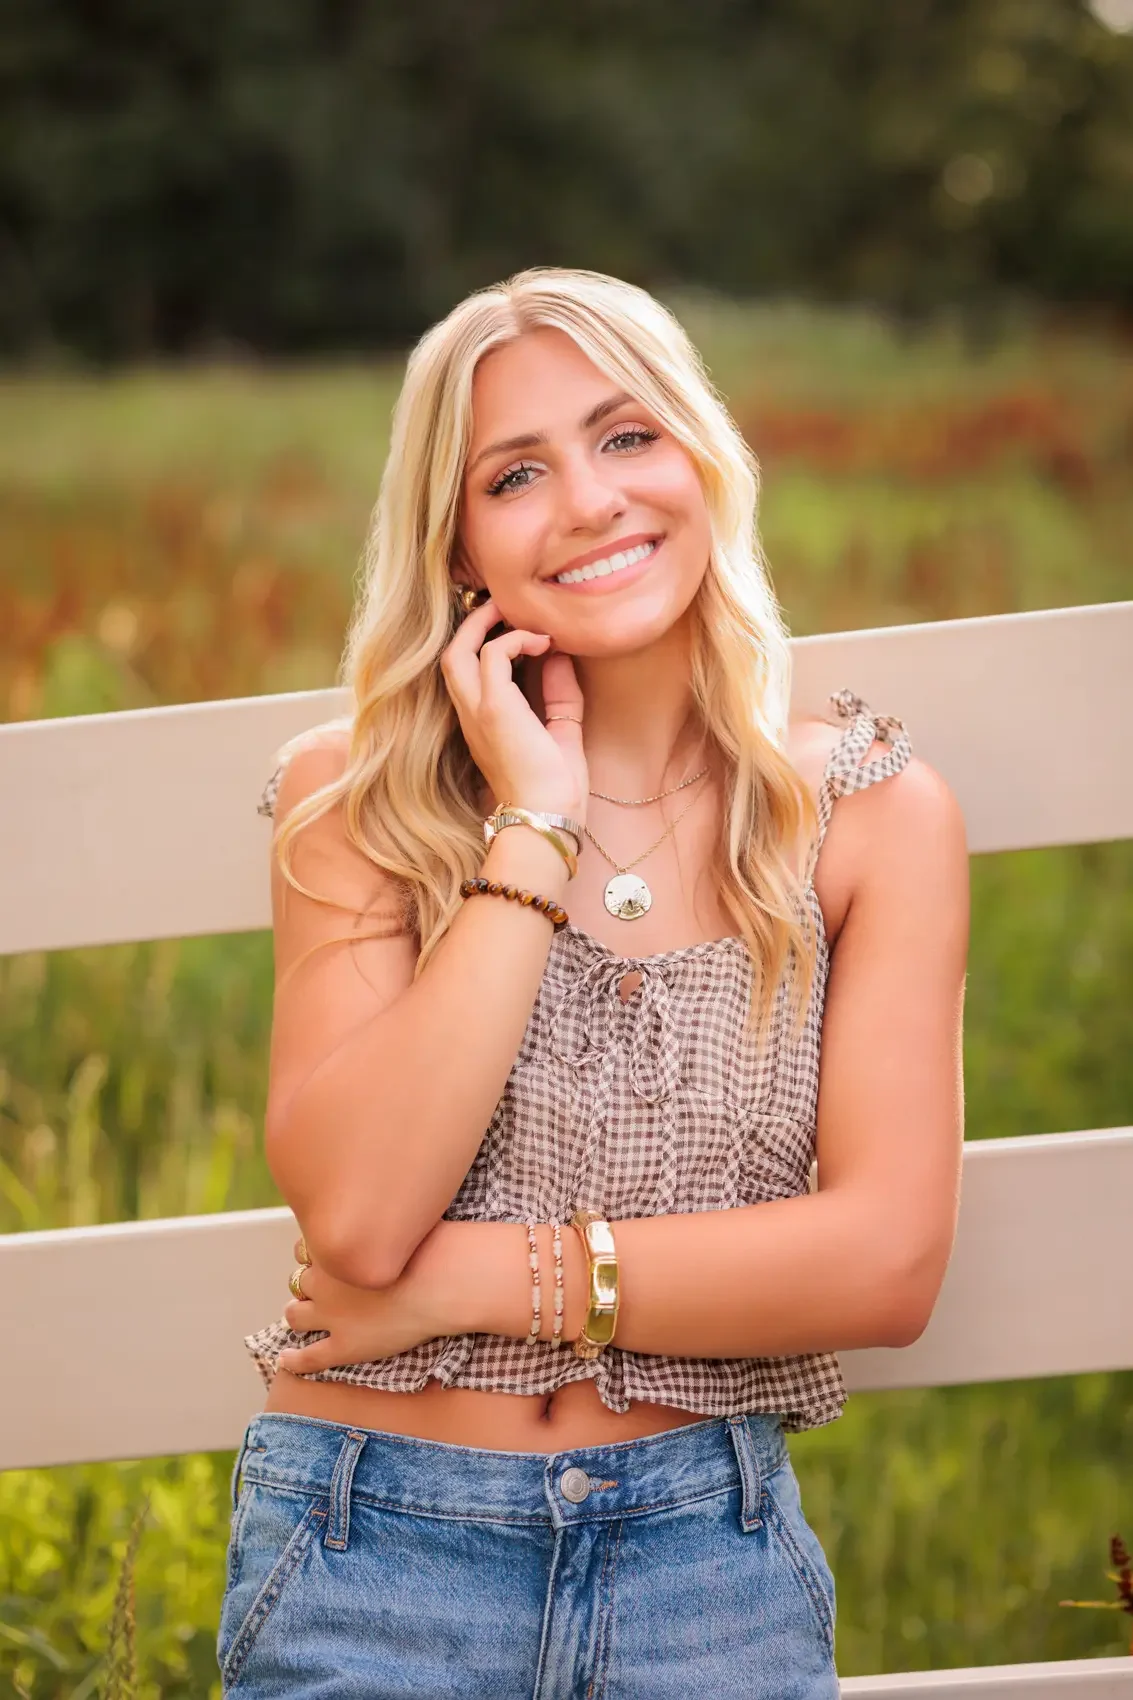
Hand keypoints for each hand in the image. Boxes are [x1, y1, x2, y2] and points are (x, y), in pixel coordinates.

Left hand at [279, 1235, 448, 1375]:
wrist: (443, 1282)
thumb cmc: (429, 1247)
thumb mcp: (395, 1221)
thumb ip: (374, 1222)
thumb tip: (375, 1212)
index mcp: (332, 1248)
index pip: (305, 1248)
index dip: (315, 1253)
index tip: (329, 1255)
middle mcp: (324, 1281)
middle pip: (298, 1280)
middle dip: (306, 1283)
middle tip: (323, 1286)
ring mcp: (332, 1316)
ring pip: (295, 1315)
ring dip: (297, 1313)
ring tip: (302, 1316)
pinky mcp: (344, 1347)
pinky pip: (309, 1358)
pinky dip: (293, 1360)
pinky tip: (286, 1360)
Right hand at [440, 594, 587, 820]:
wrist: (548, 816)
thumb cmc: (556, 788)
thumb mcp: (561, 732)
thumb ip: (560, 695)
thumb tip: (561, 656)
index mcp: (483, 723)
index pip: (468, 674)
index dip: (485, 644)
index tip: (523, 631)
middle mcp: (471, 716)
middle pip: (451, 656)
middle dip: (474, 625)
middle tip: (506, 609)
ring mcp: (478, 711)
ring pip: (458, 651)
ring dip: (485, 625)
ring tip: (515, 615)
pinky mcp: (494, 708)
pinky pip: (492, 654)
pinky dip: (516, 639)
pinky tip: (542, 643)